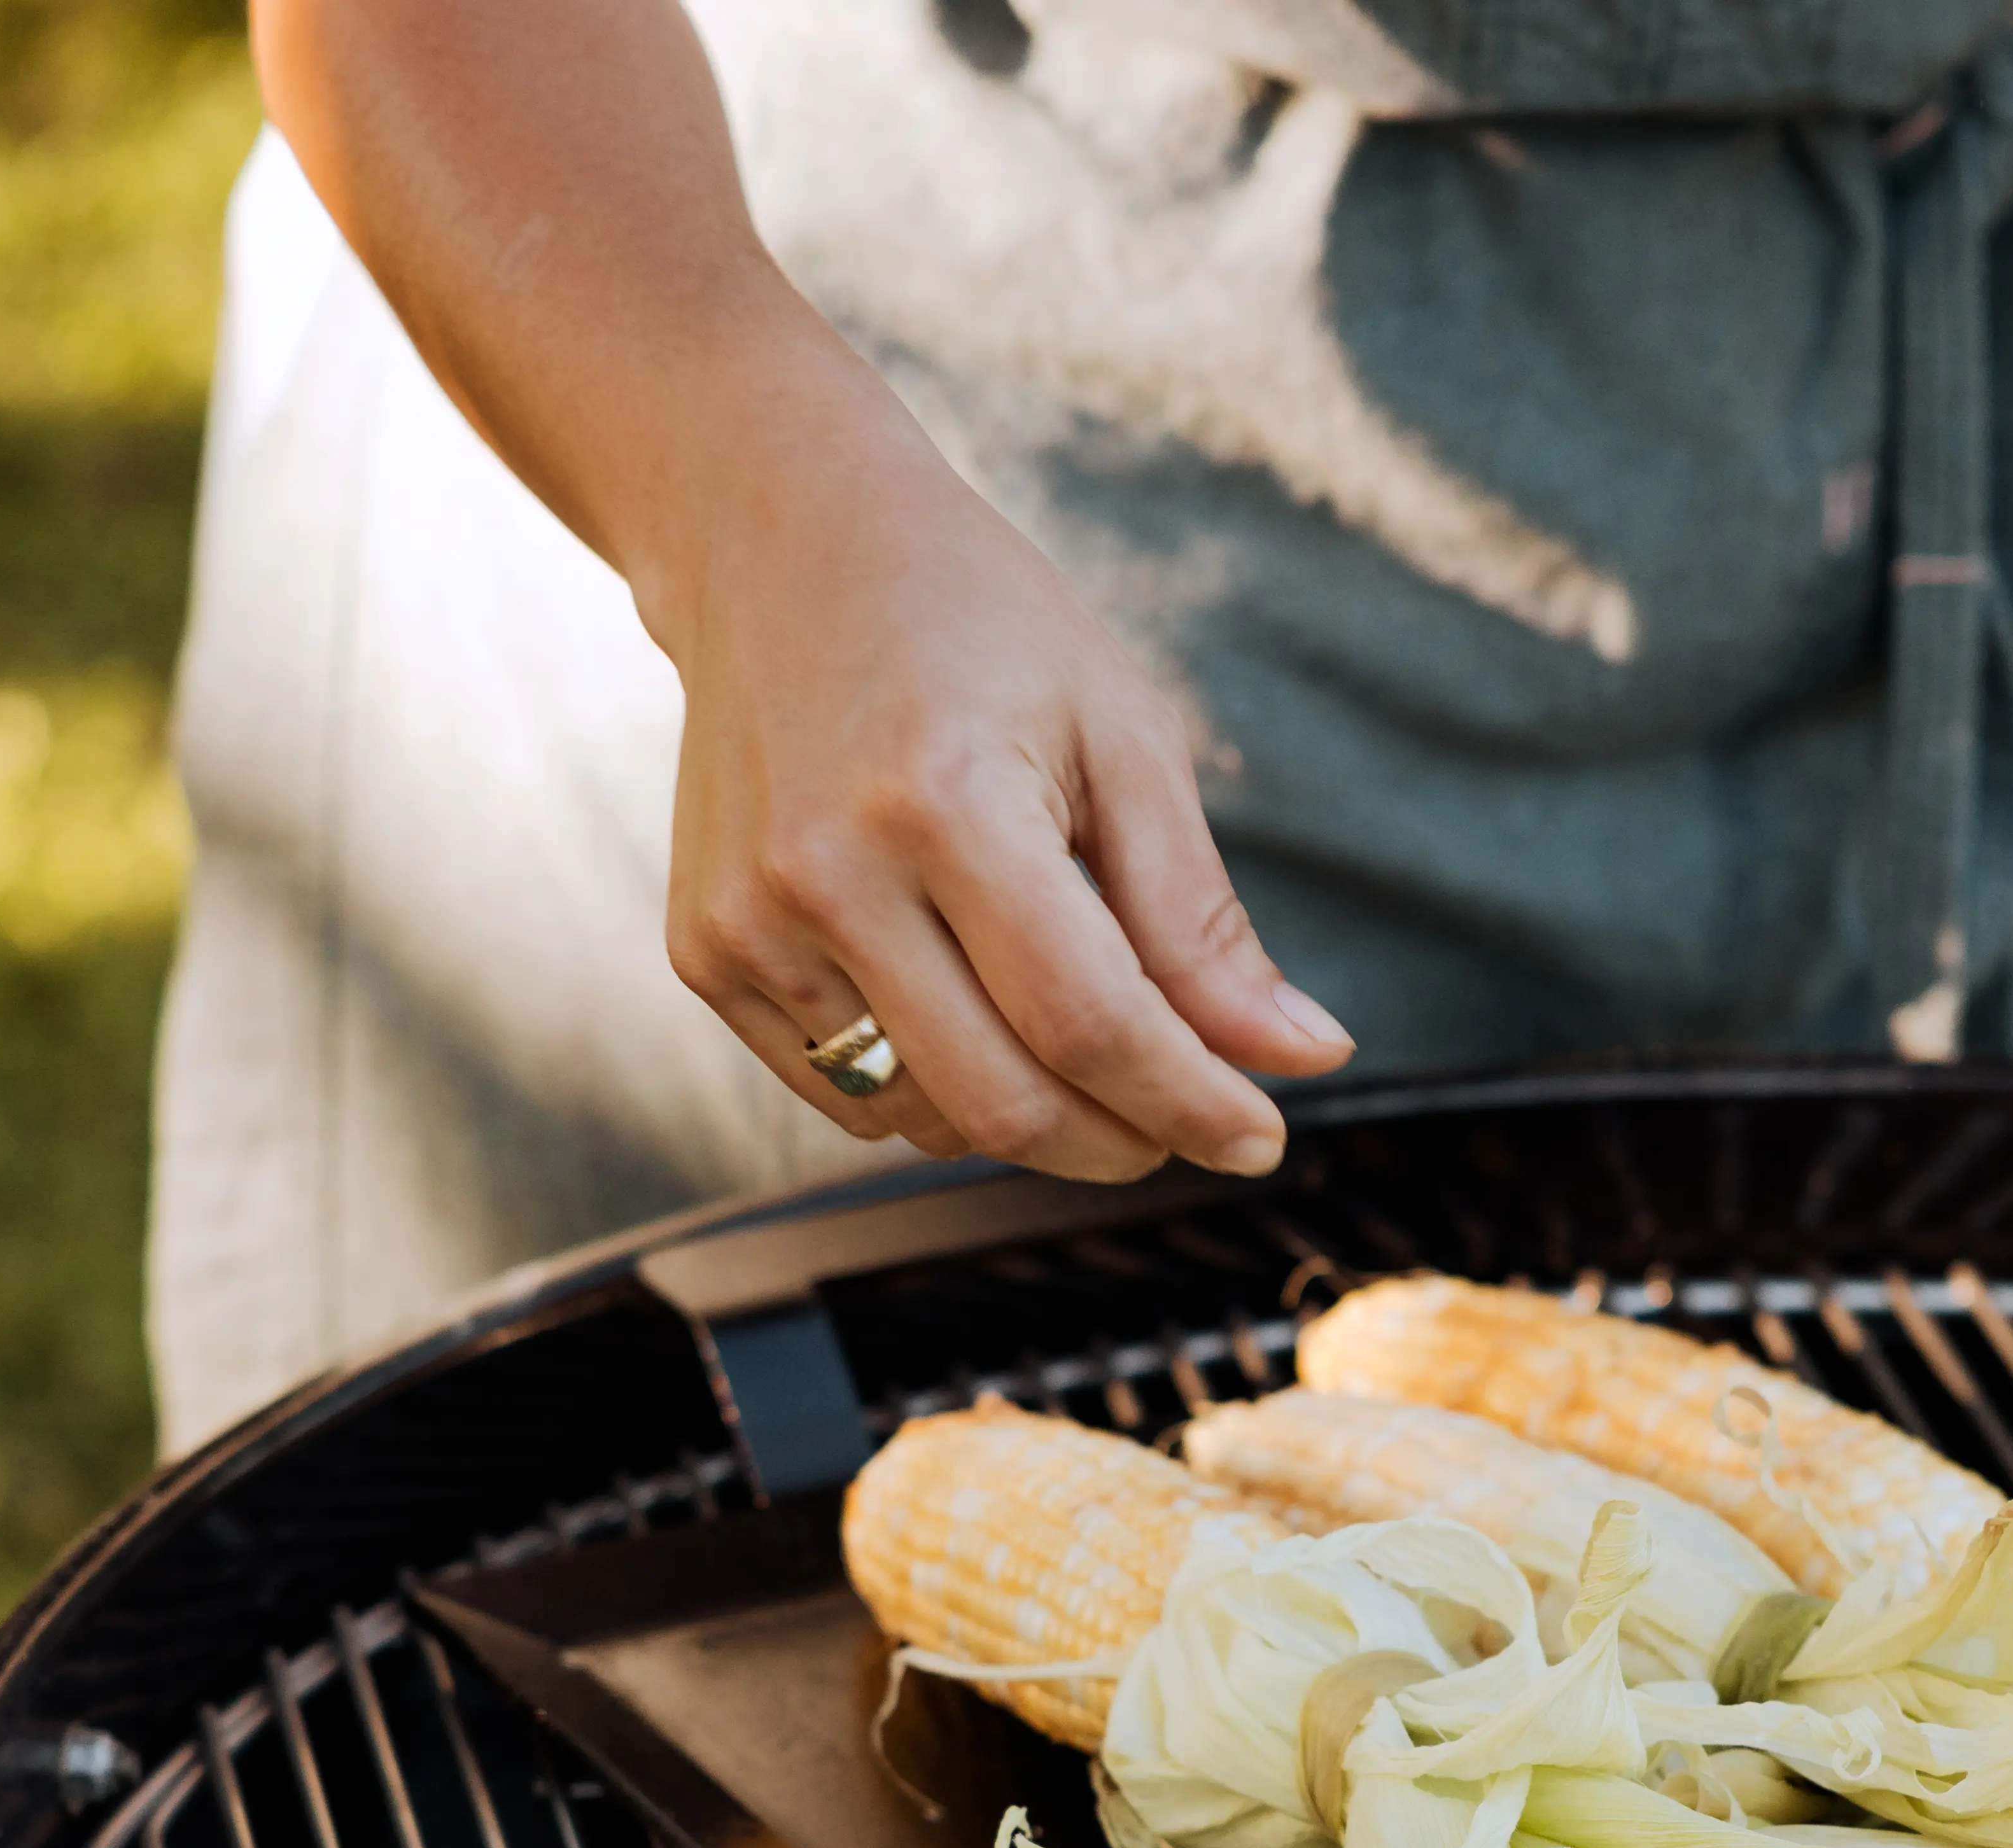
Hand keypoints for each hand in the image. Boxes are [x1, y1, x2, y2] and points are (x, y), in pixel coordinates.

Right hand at [651, 370, 1349, 1180]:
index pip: (1091, 1024)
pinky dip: (942, 1096)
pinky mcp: (707, 954)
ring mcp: (748, 925)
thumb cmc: (974, 628)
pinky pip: (853, 1097)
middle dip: (1126, 1142)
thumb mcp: (1124, 738)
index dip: (1193, 1105)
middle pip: (1009, 1104)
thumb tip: (1306, 1058)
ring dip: (1038, 1120)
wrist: (773, 540)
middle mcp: (825, 874)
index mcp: (945, 801)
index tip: (1263, 1138)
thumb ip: (1202, 919)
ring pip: (932, 1123)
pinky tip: (978, 1014)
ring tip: (1083, 1040)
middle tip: (1189, 1117)